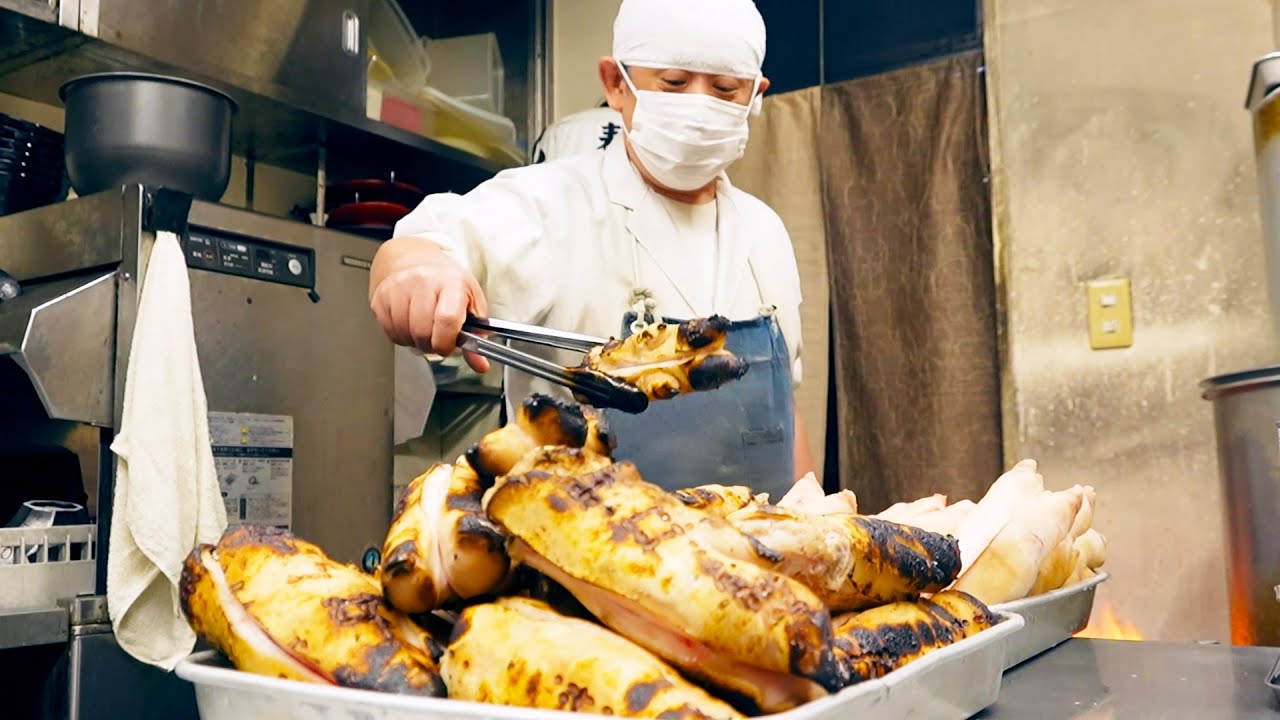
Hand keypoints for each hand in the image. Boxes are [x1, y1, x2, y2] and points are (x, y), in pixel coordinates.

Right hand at [369, 236, 490, 372]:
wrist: (414, 259)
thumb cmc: (447, 282)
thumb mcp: (471, 303)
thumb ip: (476, 337)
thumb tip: (480, 365)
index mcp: (451, 283)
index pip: (446, 320)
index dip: (446, 343)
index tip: (448, 346)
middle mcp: (423, 281)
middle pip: (422, 332)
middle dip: (431, 345)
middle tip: (436, 338)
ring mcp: (398, 288)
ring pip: (404, 334)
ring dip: (415, 341)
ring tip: (423, 328)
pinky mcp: (381, 297)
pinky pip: (390, 332)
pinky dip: (401, 336)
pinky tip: (409, 324)